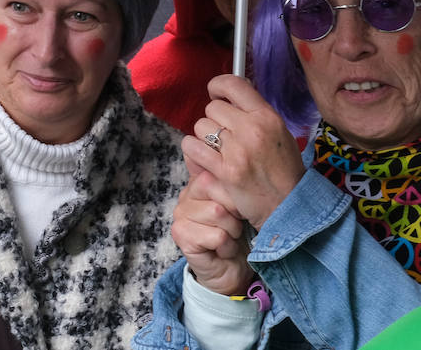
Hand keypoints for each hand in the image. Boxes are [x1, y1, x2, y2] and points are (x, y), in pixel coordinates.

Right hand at [172, 172, 256, 295]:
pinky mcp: (182, 236)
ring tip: (229, 238)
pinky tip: (222, 250)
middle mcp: (185, 196)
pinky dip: (228, 246)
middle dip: (236, 210)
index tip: (240, 207)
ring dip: (233, 231)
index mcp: (198, 183)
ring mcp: (181, 215)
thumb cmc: (239, 235)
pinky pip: (217, 236)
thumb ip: (232, 180)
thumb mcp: (240, 203)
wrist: (232, 271)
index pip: (216, 171)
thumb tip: (227, 149)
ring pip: (218, 212)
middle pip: (217, 188)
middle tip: (235, 225)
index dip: (236, 190)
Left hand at [183, 74, 305, 229]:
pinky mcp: (224, 171)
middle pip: (212, 108)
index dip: (218, 86)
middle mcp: (252, 129)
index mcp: (267, 116)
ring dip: (204, 138)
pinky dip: (194, 152)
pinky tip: (204, 160)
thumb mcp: (279, 132)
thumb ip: (255, 114)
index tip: (215, 93)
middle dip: (214, 120)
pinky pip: (192, 147)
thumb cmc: (284, 170)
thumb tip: (230, 97)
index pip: (233, 84)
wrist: (289, 205)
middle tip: (223, 136)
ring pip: (200, 126)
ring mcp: (237, 150)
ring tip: (217, 151)